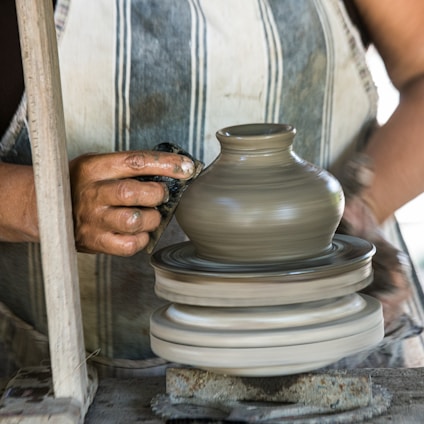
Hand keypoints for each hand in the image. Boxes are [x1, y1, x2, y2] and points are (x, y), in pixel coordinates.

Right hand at [69, 150, 194, 255]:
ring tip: (150, 215)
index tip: (187, 167)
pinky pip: (130, 244)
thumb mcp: (98, 165)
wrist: (47, 209)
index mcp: (95, 168)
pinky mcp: (96, 241)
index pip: (136, 162)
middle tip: (161, 194)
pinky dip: (142, 238)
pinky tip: (140, 231)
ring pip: (134, 220)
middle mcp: (93, 193)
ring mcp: (94, 219)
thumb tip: (173, 170)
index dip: (166, 164)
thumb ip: (129, 167)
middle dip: (157, 194)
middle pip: (133, 192)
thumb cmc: (82, 185)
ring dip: (152, 218)